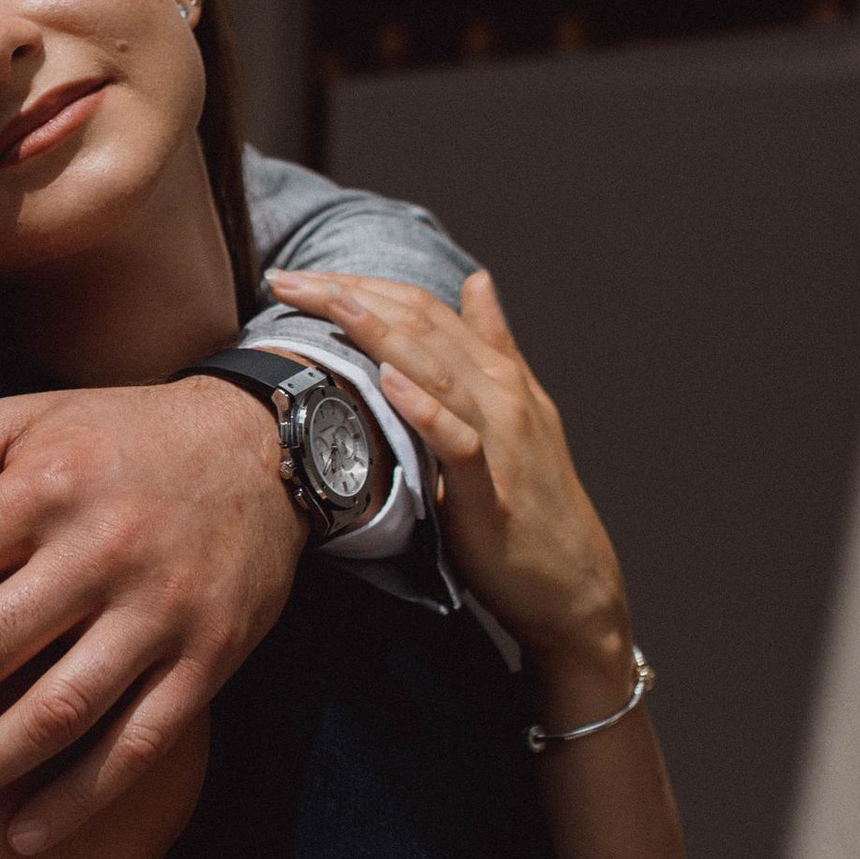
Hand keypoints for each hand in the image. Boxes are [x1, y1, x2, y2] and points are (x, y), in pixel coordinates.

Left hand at [0, 380, 303, 852]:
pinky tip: (23, 837)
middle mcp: (98, 549)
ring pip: (56, 710)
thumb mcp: (21, 422)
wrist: (261, 446)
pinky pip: (139, 744)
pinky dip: (80, 798)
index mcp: (41, 486)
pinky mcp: (210, 658)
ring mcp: (159, 610)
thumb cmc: (115, 438)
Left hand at [266, 265, 633, 698]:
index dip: (361, 283)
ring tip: (332, 303)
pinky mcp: (491, 490)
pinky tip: (388, 382)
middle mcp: (500, 393)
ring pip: (438, 370)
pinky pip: (457, 443)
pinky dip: (425, 408)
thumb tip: (477, 279)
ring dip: (380, 333)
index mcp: (498, 372)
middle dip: (351, 295)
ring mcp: (500, 438)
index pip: (423, 307)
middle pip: (420, 325)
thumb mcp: (514, 408)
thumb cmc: (532, 494)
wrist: (574, 582)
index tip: (299, 276)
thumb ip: (493, 344)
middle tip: (285, 280)